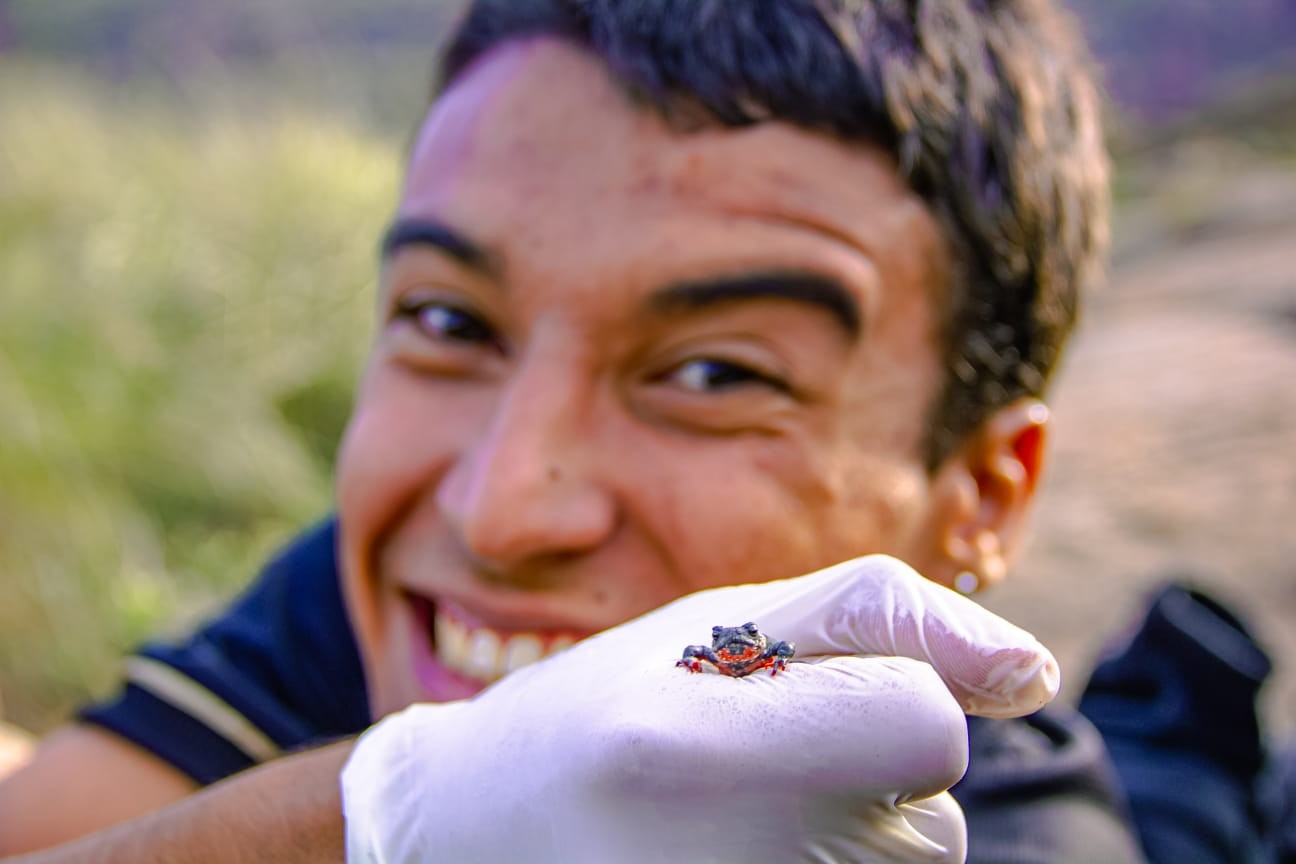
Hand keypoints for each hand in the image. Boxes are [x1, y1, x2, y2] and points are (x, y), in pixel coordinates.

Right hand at [342, 556, 1058, 863]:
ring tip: (731, 817)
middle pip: (929, 821)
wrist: (486, 836)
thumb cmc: (608, 709)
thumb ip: (886, 618)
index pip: (925, 729)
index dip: (874, 700)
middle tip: (736, 766)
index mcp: (718, 761)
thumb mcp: (726, 619)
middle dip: (861, 778)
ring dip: (848, 837)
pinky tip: (741, 855)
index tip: (787, 705)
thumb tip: (1036, 672)